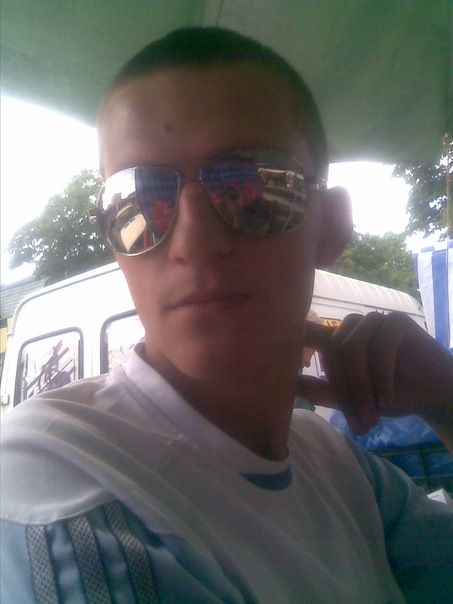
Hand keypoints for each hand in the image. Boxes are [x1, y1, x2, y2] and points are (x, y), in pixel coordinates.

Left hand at [298, 312, 452, 448]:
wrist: (434, 395)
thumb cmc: (389, 395)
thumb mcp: (351, 398)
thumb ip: (320, 389)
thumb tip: (286, 385)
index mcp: (337, 339)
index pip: (308, 333)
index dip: (292, 339)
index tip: (274, 354)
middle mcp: (353, 326)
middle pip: (331, 350)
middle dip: (343, 390)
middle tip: (359, 422)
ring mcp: (374, 320)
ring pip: (352, 349)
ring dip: (361, 388)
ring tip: (373, 415)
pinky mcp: (398, 321)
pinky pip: (380, 349)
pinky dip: (381, 379)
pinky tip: (387, 400)